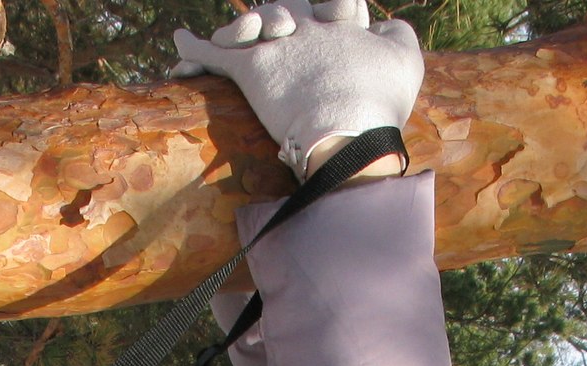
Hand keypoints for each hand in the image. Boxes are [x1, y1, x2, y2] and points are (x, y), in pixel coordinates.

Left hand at [169, 0, 420, 181]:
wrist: (350, 132)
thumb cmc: (381, 102)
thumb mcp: (406, 60)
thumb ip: (397, 37)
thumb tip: (386, 29)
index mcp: (341, 27)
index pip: (331, 8)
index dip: (331, 15)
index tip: (335, 23)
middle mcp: (306, 29)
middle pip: (287, 10)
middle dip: (283, 15)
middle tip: (285, 31)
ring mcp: (277, 46)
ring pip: (252, 26)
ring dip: (245, 28)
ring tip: (241, 36)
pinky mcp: (252, 69)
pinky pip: (214, 53)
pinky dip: (194, 49)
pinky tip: (179, 40)